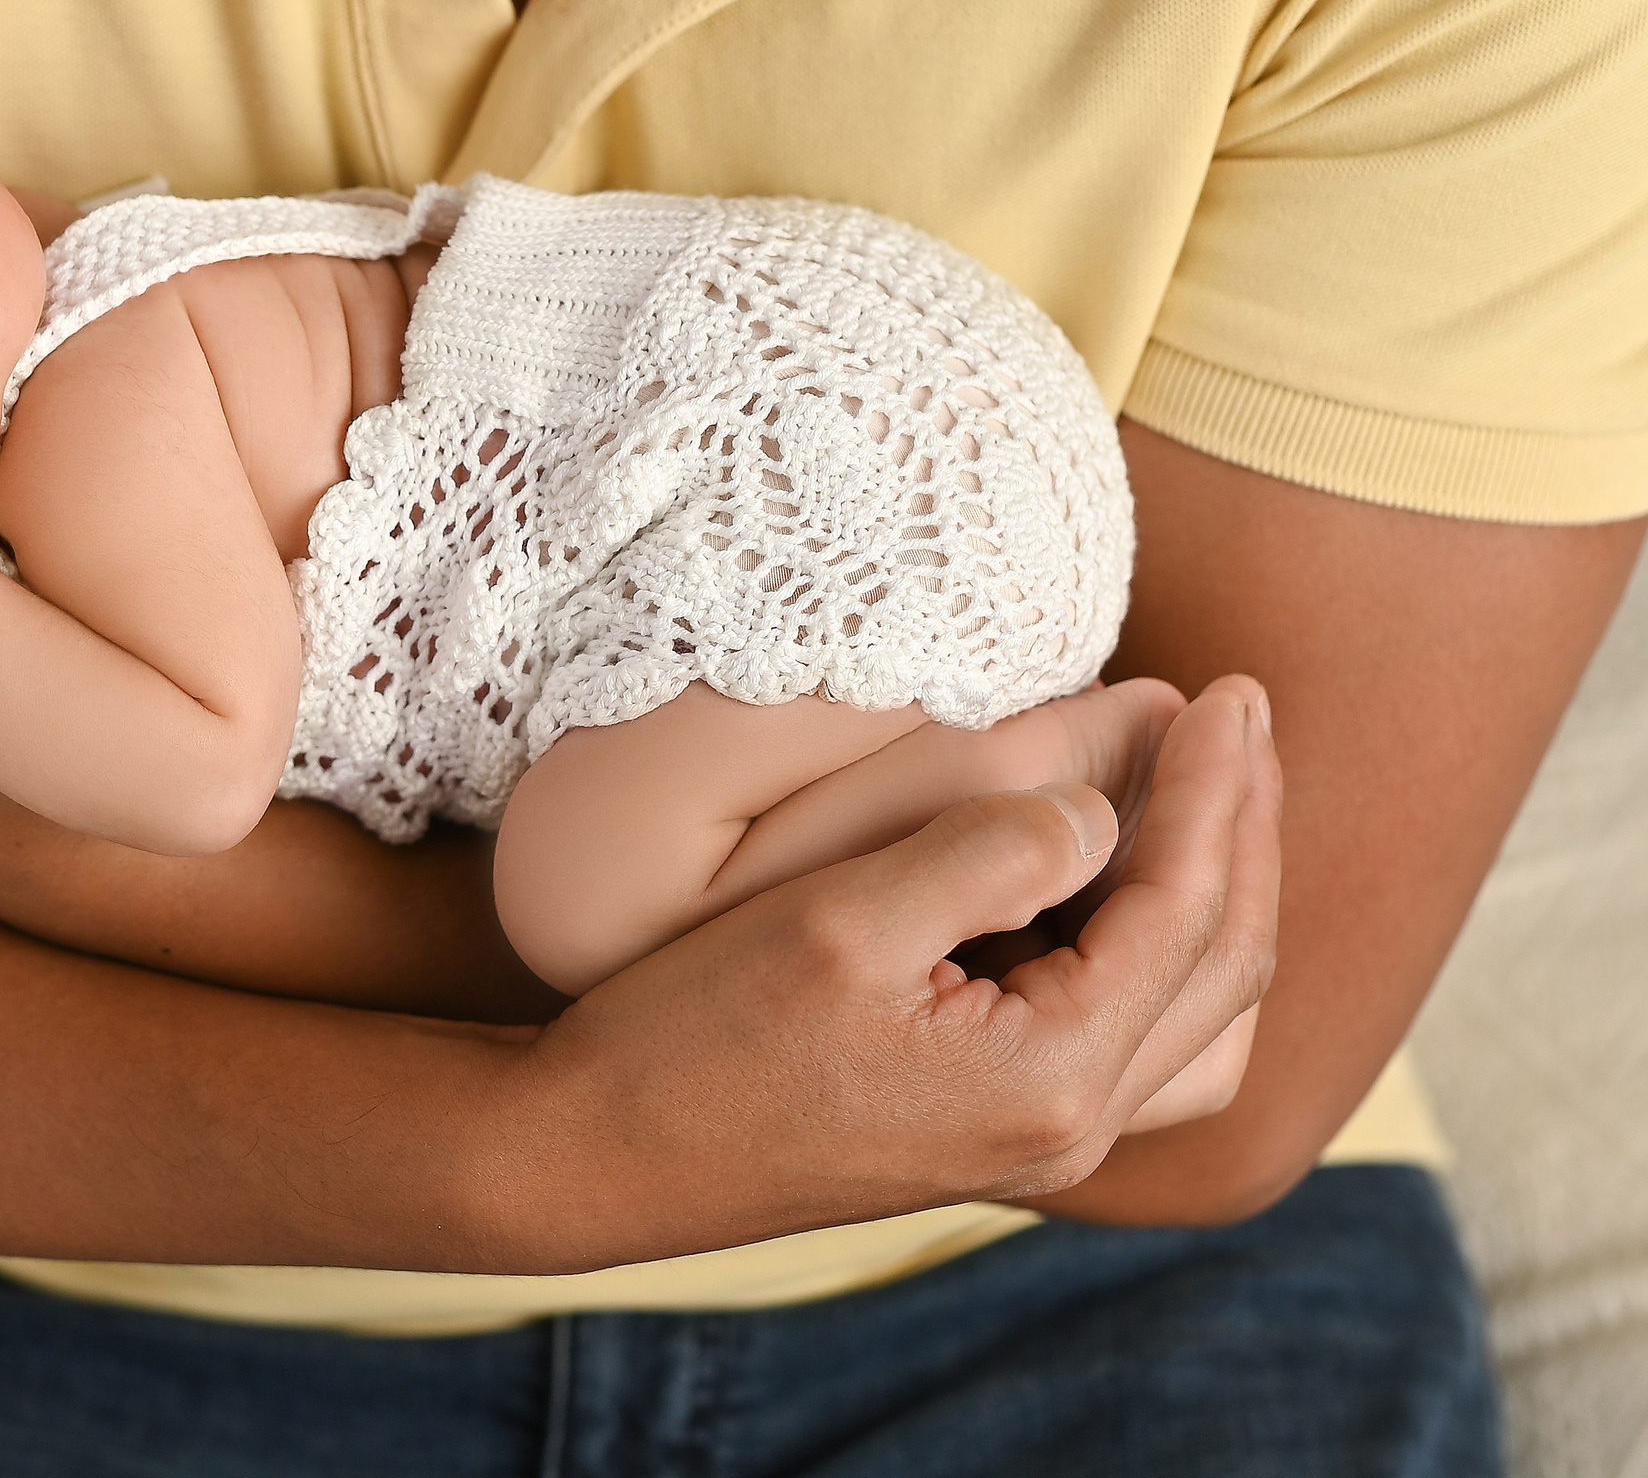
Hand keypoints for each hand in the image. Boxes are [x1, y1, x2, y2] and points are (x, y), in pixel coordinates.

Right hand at [504, 676, 1278, 1264]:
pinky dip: (1164, 957)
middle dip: (1244, 831)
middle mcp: (1068, 1127)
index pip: (1188, 911)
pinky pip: (1136, 1046)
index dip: (1217, 790)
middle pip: (1225, 971)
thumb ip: (990, 853)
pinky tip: (1119, 887)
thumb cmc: (698, 1035)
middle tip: (1243, 714)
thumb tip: (1099, 815)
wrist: (601, 1156)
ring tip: (1207, 792)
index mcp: (1049, 1076)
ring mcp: (1034, 1142)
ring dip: (1220, 900)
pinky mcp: (993, 1132)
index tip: (1230, 688)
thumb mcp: (840, 917)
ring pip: (1201, 1024)